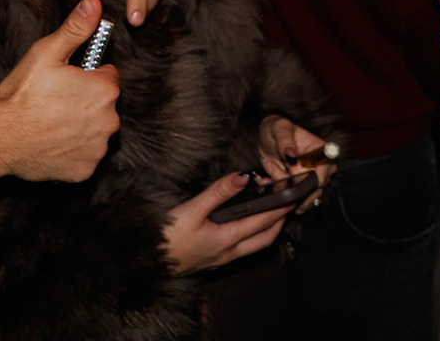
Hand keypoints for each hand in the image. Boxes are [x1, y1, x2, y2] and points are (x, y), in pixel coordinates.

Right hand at [0, 0, 120, 181]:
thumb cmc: (21, 94)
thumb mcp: (47, 52)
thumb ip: (76, 27)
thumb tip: (94, 3)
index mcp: (105, 90)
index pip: (108, 75)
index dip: (87, 75)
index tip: (66, 79)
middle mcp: (110, 121)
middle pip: (104, 104)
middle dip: (86, 100)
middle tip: (55, 100)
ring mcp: (98, 149)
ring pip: (95, 130)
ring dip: (81, 126)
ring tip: (51, 121)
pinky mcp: (85, 170)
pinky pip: (85, 156)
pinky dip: (72, 151)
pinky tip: (51, 142)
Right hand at [159, 172, 293, 273]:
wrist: (145, 262)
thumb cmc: (166, 236)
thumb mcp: (191, 209)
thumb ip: (219, 192)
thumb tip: (243, 177)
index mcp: (227, 239)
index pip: (264, 222)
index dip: (281, 207)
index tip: (295, 196)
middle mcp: (228, 253)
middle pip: (265, 239)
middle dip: (279, 222)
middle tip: (287, 204)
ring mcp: (220, 260)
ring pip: (253, 246)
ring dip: (265, 231)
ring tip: (270, 212)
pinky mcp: (210, 261)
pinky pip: (240, 250)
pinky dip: (250, 237)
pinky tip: (242, 228)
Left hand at [257, 115, 336, 209]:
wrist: (269, 139)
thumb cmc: (278, 129)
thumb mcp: (279, 127)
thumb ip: (285, 140)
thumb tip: (291, 155)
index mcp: (322, 152)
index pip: (321, 174)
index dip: (303, 176)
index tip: (287, 166)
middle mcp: (321, 169)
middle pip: (311, 189)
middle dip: (286, 180)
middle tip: (270, 165)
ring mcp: (310, 181)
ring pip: (298, 197)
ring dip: (278, 184)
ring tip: (268, 166)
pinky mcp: (299, 191)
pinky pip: (289, 202)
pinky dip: (274, 192)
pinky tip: (266, 179)